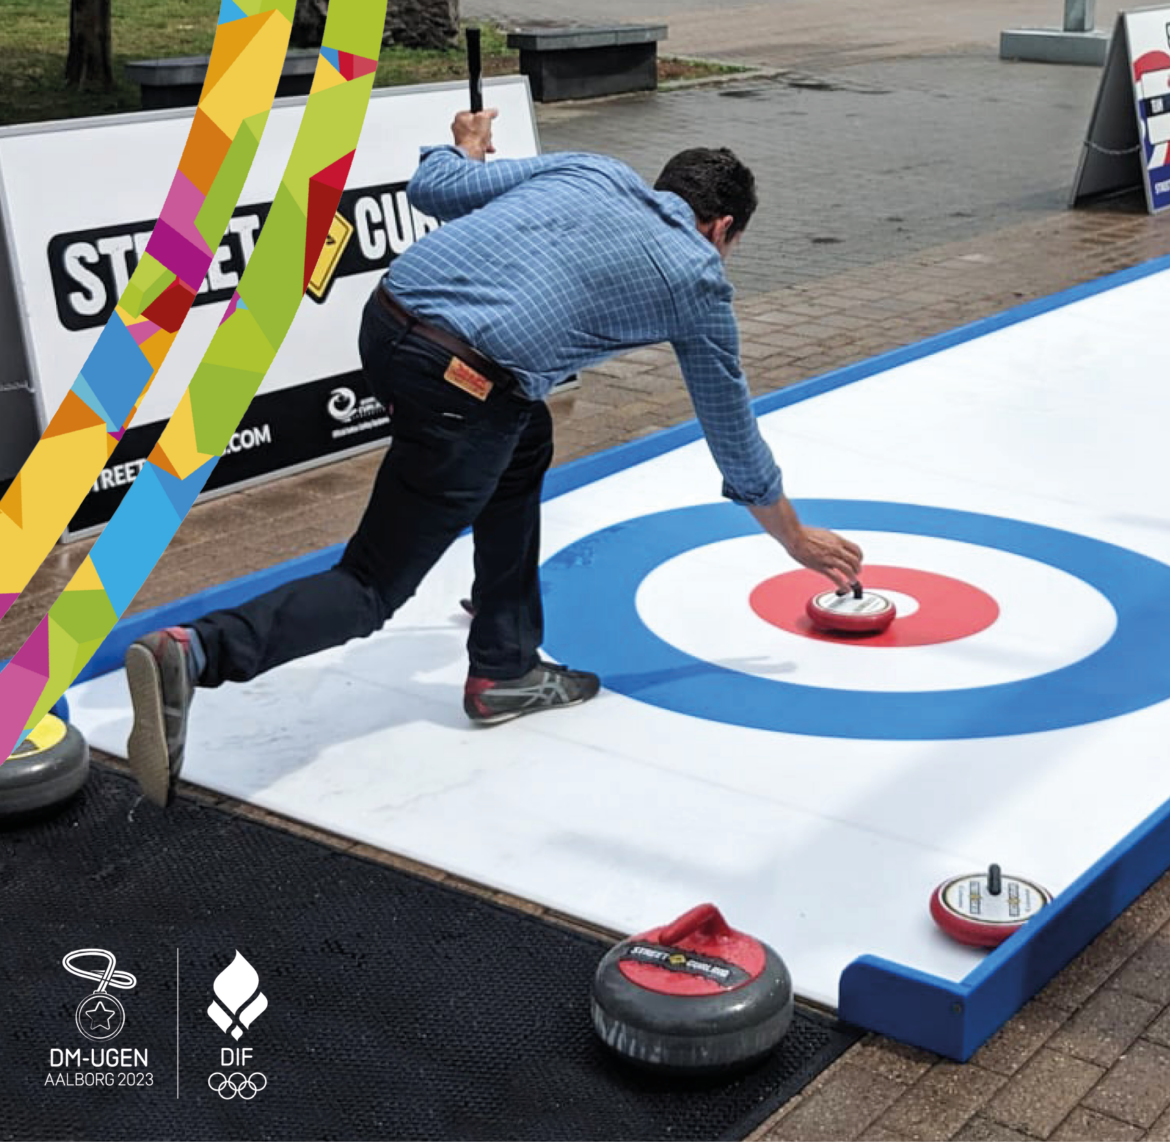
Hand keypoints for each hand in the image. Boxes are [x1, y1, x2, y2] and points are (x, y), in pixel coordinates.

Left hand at [452, 109, 497, 160]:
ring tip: (486, 141)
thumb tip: (493, 111)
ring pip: (476, 136)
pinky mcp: (464, 148)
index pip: (473, 113)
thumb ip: (490, 112)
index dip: (483, 117)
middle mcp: (457, 128)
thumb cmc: (474, 137)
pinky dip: (481, 146)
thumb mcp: (485, 117)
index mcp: (459, 117)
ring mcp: (460, 139)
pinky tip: (486, 147)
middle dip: (484, 130)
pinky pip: (475, 145)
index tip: (487, 119)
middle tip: (486, 132)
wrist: (472, 153)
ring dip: (484, 139)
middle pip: (475, 126)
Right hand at [748, 496, 863, 589]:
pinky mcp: (821, 567)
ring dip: (853, 578)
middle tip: (856, 573)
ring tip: (852, 582)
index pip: (857, 550)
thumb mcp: (824, 534)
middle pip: (855, 561)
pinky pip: (836, 578)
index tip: (858, 562)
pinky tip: (845, 588)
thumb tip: (834, 546)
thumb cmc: (804, 534)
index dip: (860, 558)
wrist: (794, 536)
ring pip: (848, 570)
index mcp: (837, 540)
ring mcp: (829, 558)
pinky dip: (843, 585)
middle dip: (858, 569)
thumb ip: (832, 542)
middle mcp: (836, 549)